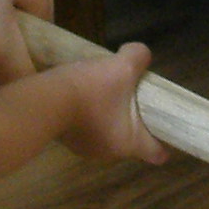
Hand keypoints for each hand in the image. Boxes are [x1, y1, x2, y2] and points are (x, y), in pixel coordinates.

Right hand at [58, 43, 167, 166]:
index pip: (157, 153)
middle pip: (132, 140)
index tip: (165, 125)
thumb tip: (142, 54)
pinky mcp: (68, 140)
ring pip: (108, 133)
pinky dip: (89, 116)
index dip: (165, 141)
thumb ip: (139, 57)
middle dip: (135, 120)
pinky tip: (84, 96)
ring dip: (110, 117)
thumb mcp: (121, 67)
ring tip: (107, 92)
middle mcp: (109, 153)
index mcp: (128, 144)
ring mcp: (86, 148)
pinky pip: (87, 129)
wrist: (42, 99)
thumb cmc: (90, 91)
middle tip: (135, 97)